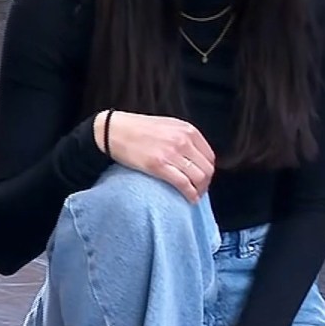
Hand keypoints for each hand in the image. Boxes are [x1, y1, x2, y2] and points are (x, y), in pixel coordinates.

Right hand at [95, 111, 216, 201]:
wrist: (114, 130)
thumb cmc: (138, 129)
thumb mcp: (168, 126)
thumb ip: (184, 139)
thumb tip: (195, 158)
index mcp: (187, 130)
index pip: (209, 156)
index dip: (208, 171)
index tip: (203, 179)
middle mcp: (183, 140)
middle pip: (207, 168)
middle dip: (206, 183)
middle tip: (199, 191)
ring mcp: (172, 153)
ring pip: (199, 177)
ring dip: (199, 191)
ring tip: (194, 196)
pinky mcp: (158, 165)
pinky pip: (183, 183)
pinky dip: (189, 194)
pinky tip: (189, 199)